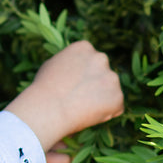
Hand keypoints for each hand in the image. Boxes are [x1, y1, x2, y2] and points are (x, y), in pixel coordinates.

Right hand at [5, 40, 123, 159]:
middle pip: (102, 73)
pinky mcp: (117, 96)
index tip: (72, 85)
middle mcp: (101, 58)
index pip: (91, 60)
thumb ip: (69, 62)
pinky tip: (88, 114)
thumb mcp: (53, 64)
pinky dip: (106, 113)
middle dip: (95, 84)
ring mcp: (111, 77)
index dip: (83, 75)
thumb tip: (75, 66)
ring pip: (110, 91)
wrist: (49, 108)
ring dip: (101, 99)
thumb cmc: (44, 88)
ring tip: (81, 108)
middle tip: (79, 98)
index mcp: (85, 47)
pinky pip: (116, 107)